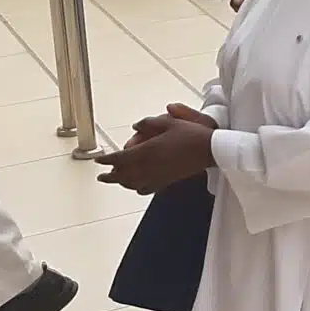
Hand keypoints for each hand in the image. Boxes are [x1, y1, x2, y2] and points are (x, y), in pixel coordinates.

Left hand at [95, 108, 214, 193]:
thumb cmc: (191, 135)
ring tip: (115, 181)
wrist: (210, 150)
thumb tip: (135, 126)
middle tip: (100, 176)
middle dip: (109, 176)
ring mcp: (156, 176)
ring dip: (120, 183)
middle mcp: (147, 166)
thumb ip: (149, 122)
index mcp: (146, 151)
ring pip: (131, 183)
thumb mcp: (169, 122)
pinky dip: (137, 188)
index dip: (107, 160)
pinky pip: (145, 189)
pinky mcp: (165, 181)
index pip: (119, 158)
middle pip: (121, 175)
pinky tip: (136, 187)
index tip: (99, 160)